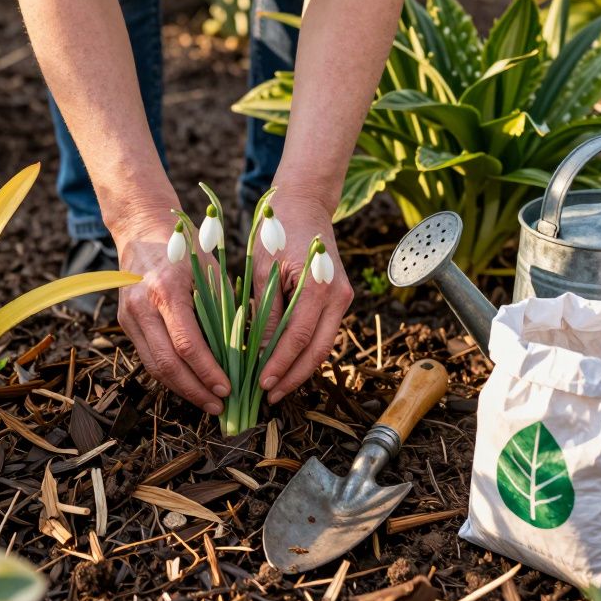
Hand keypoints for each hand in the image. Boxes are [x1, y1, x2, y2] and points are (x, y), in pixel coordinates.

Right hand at [112, 213, 231, 414]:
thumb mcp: (210, 271)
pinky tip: (191, 384)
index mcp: (167, 291)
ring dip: (181, 389)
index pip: (187, 345)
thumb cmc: (186, 248)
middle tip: (219, 407)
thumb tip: (241, 354)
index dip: (207, 372)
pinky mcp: (124, 322)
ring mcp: (129, 316)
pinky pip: (148, 357)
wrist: (141, 231)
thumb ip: (222, 309)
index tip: (227, 389)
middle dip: (194, 391)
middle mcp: (142, 306)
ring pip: (153, 367)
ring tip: (207, 402)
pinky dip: (170, 374)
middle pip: (166, 364)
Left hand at [252, 191, 352, 404]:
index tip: (261, 384)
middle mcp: (338, 296)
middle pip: (318, 350)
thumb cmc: (277, 230)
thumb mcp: (263, 270)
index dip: (280, 365)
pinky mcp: (337, 299)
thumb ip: (265, 311)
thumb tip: (259, 351)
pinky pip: (321, 333)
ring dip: (300, 369)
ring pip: (323, 345)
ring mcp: (341, 299)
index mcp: (319, 287)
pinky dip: (304, 351)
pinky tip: (284, 365)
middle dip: (294, 377)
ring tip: (274, 388)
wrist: (305, 203)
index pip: (298, 338)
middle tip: (269, 397)